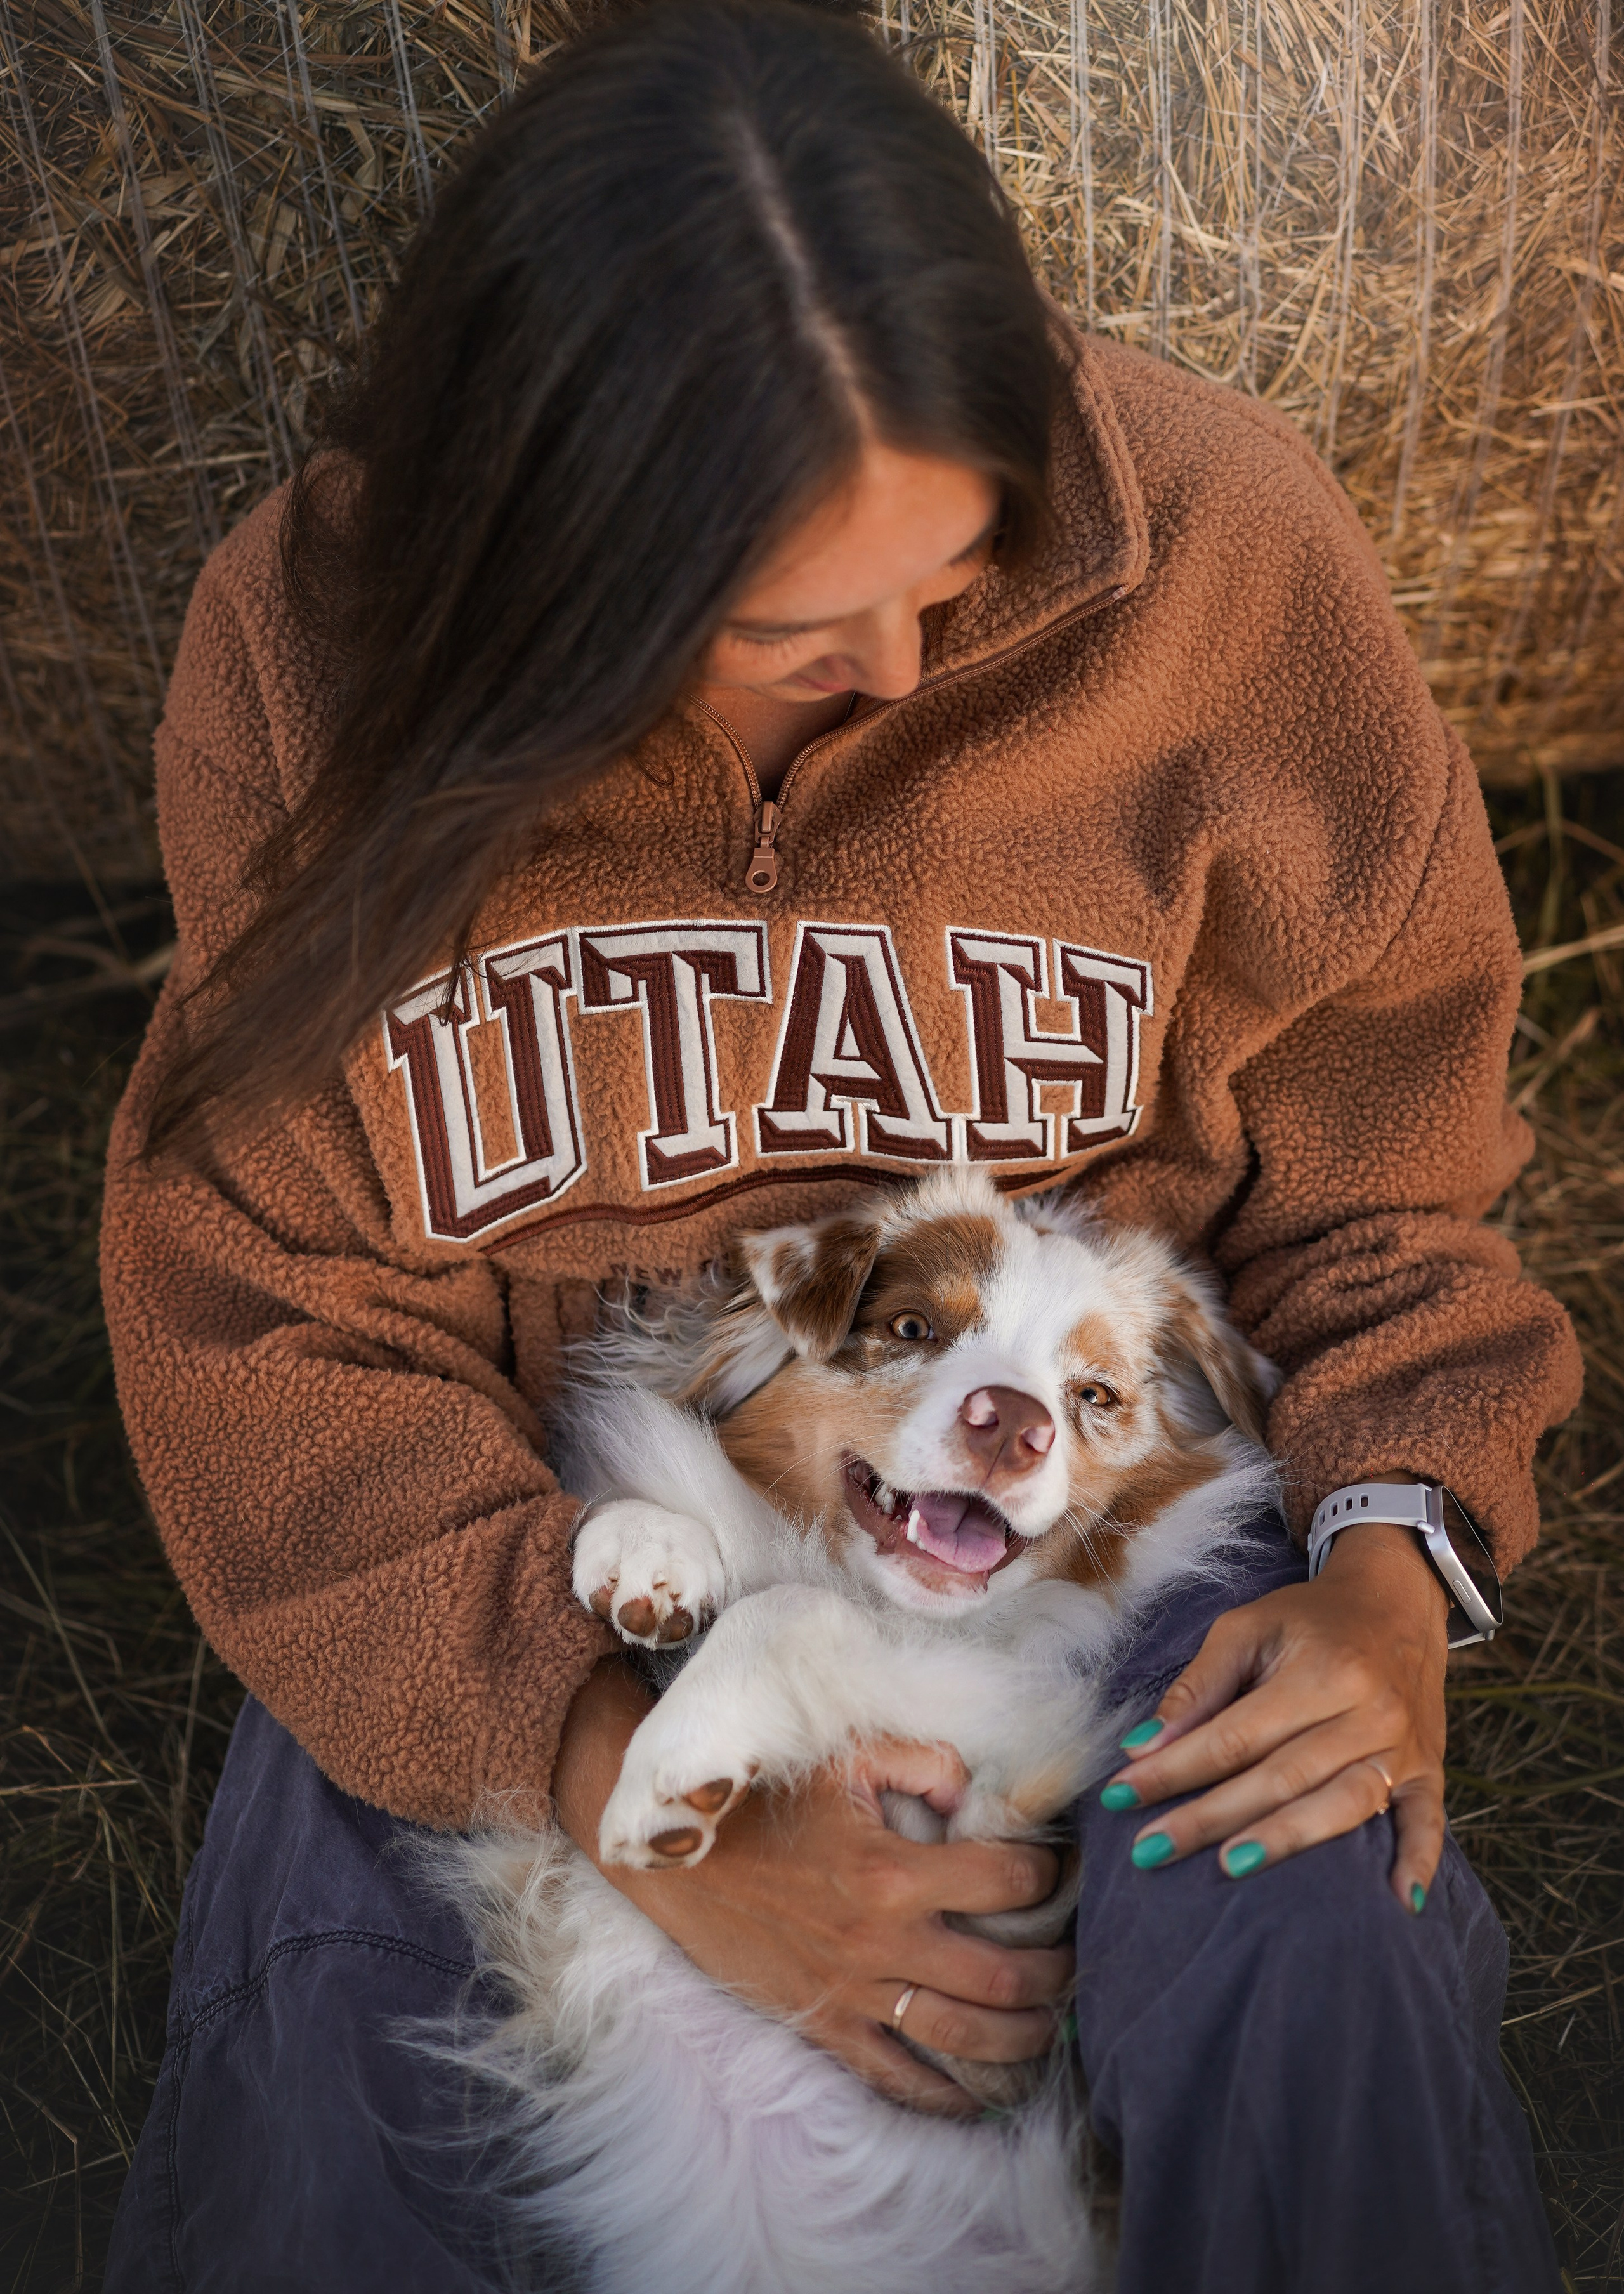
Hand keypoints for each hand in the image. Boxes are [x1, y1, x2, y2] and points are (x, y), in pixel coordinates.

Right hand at [552, 1658, 1073, 2114]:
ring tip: (1054, 2023)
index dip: (1050, 1873)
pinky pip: (901, 2081)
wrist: (677, 1861)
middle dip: (1059, 1973)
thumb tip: (974, 1787)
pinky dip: (952, 2097)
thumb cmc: (763, 1803)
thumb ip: (919, 1760)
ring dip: (1026, 2037)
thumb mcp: (841, 1760)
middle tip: (1078, 1959)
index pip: (1007, 1879)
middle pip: (1005, 1977)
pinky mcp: (827, 2027)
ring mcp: (855, 1992)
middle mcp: (883, 1940)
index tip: (1064, 1868)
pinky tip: (986, 2093)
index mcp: (894, 1869)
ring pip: (967, 2039)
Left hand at [1098, 1519, 1449, 1910]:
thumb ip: (1198, 1688)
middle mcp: (1369, 1713)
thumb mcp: (1246, 1629)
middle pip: (1280, 1776)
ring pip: (1342, 1805)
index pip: (1235, 1735)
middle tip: (1149, 1850)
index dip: (1174, 1769)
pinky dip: (1417, 1863)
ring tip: (1228, 1868)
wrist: (1396, 1601)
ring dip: (1286, 1841)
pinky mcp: (1430, 1771)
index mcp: (1322, 1671)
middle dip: (1209, 1817)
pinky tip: (1397, 1904)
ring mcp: (1403, 1748)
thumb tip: (1142, 1746)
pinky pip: (1427, 1824)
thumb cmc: (1308, 1619)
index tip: (1119, 1797)